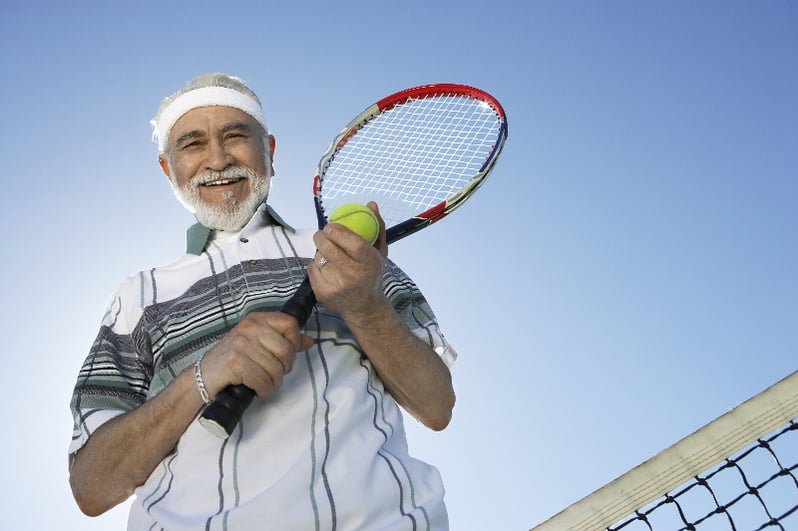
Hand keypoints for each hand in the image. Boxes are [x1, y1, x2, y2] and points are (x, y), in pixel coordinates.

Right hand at [199, 312, 313, 398]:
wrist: (202, 377)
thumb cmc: (233, 361)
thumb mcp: (258, 345)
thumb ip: (284, 341)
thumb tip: (309, 341)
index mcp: (256, 319)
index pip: (290, 324)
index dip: (294, 343)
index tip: (285, 356)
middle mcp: (249, 327)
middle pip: (286, 349)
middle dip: (283, 368)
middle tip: (272, 374)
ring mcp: (241, 343)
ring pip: (276, 368)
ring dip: (273, 383)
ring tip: (262, 384)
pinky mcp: (235, 361)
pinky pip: (263, 380)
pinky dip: (263, 390)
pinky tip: (255, 389)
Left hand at [308, 201, 388, 320]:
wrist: (365, 308)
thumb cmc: (372, 274)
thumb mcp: (379, 253)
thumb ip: (376, 228)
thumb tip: (371, 204)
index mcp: (370, 263)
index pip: (354, 244)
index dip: (339, 232)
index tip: (331, 226)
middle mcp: (354, 276)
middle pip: (330, 249)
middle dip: (321, 237)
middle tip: (322, 233)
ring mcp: (337, 286)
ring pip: (319, 258)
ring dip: (321, 253)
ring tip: (330, 256)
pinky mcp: (323, 294)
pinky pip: (311, 269)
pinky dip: (316, 265)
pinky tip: (326, 269)